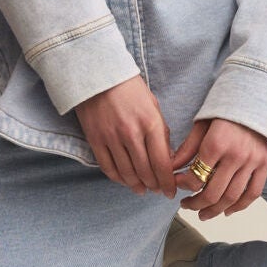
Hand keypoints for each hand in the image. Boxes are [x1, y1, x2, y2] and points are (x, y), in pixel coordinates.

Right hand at [76, 75, 176, 195]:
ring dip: (136, 185)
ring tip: (142, 190)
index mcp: (150, 123)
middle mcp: (131, 133)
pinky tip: (125, 181)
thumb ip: (161, 132)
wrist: (97, 74)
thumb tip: (167, 159)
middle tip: (157, 191)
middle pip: (145, 172)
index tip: (170, 192)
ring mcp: (111, 138)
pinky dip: (118, 178)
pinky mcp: (95, 140)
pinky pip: (108, 167)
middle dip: (154, 186)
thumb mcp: (153, 105)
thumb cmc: (129, 88)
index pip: (162, 163)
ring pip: (127, 173)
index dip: (167, 182)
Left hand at [168, 117, 266, 217]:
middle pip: (212, 192)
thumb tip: (170, 169)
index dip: (182, 185)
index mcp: (217, 143)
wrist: (259, 98)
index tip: (176, 185)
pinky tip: (227, 211)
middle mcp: (236, 155)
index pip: (195, 177)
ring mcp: (252, 162)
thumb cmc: (227, 110)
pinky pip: (253, 193)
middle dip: (195, 204)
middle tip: (186, 206)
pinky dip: (240, 206)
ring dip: (215, 210)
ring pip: (232, 197)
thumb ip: (187, 149)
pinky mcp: (265, 165)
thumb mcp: (202, 124)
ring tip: (203, 214)